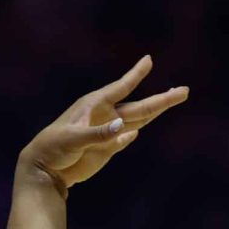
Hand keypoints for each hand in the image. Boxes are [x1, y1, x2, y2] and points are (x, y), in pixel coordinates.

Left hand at [17, 55, 187, 192]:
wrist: (44, 169)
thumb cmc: (53, 147)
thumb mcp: (73, 139)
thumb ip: (98, 134)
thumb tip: (126, 129)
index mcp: (95, 105)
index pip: (121, 87)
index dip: (136, 75)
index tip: (148, 60)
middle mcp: (105, 116)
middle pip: (139, 106)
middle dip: (162, 99)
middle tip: (184, 91)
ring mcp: (108, 133)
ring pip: (137, 120)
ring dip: (155, 112)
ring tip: (174, 99)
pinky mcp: (106, 149)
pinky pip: (122, 140)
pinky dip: (129, 137)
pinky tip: (135, 132)